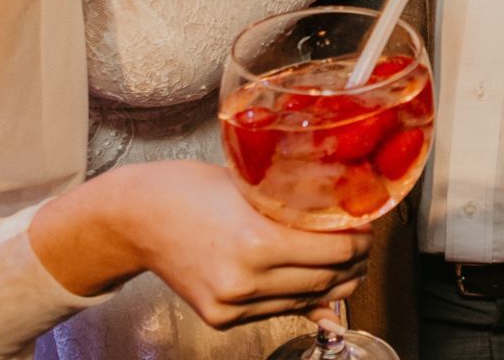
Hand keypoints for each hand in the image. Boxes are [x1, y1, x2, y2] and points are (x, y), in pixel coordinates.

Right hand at [44, 161, 371, 329]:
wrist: (135, 217)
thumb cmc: (190, 189)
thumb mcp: (249, 185)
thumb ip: (292, 207)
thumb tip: (337, 225)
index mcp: (256, 242)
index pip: (333, 253)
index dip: (361, 242)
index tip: (368, 228)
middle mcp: (244, 281)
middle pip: (324, 282)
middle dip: (353, 264)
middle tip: (363, 245)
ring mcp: (231, 305)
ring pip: (304, 302)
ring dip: (331, 285)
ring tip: (344, 263)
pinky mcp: (219, 318)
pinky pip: (276, 312)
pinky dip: (300, 297)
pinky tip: (313, 282)